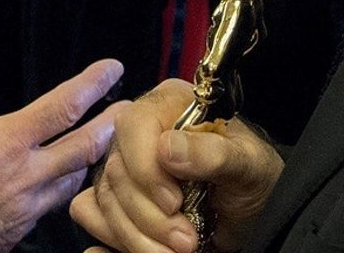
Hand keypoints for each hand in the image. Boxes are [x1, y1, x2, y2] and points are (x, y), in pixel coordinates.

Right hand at [0, 46, 124, 252]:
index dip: (92, 84)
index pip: (62, 107)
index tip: (113, 67)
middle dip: (112, 124)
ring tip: (102, 142)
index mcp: (4, 143)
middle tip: (130, 108)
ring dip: (91, 159)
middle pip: (86, 146)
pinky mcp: (18, 234)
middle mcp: (25, 176)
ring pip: (74, 180)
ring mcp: (25, 209)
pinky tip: (60, 181)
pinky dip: (64, 188)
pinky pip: (52, 206)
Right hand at [71, 79, 284, 252]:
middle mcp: (140, 131)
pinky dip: (117, 237)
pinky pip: (91, 213)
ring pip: (105, 199)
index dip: (147, 169)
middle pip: (117, 171)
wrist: (252, 211)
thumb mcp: (249, 165)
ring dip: (138, 236)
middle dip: (151, 216)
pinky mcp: (115, 195)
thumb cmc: (253, 177)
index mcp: (169, 105)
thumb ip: (214, 154)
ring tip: (180, 249)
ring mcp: (123, 164)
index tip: (176, 203)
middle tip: (188, 241)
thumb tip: (168, 147)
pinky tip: (152, 247)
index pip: (133, 126)